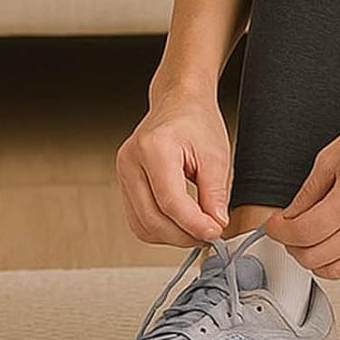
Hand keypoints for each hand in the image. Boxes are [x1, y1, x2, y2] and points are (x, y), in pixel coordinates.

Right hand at [115, 87, 231, 247]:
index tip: (215, 233)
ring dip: (171, 236)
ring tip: (198, 230)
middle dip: (183, 235)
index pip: (170, 202)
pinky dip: (160, 228)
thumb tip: (215, 225)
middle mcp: (131, 162)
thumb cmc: (197, 120)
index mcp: (154, 149)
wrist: (179, 102)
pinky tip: (182, 224)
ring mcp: (124, 173)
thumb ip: (215, 193)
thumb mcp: (216, 155)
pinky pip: (138, 219)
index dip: (194, 224)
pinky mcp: (125, 183)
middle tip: (210, 235)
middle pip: (152, 219)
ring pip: (142, 225)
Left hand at [262, 100, 339, 280]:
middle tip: (285, 230)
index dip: (278, 231)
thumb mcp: (331, 157)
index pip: (302, 233)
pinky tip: (329, 238)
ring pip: (333, 269)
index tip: (272, 225)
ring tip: (305, 238)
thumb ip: (307, 193)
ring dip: (312, 257)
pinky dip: (335, 257)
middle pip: (314, 257)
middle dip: (291, 246)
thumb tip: (290, 216)